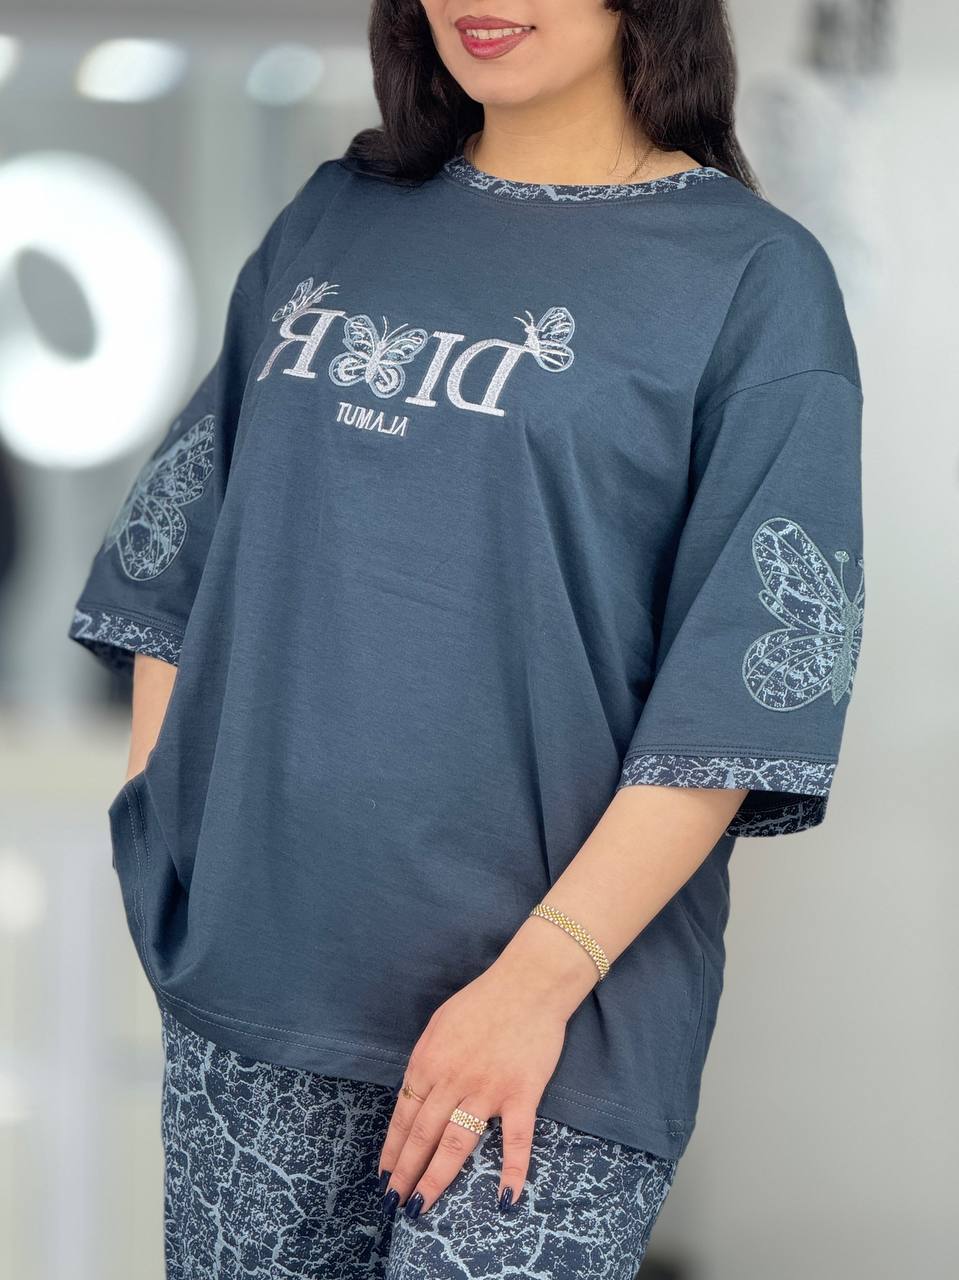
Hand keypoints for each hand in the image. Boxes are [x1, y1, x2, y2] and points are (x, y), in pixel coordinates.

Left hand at [377, 918, 597, 1218]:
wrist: (529, 983)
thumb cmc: (483, 1000)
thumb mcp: (440, 1024)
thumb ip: (427, 1060)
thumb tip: (415, 1094)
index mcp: (429, 1061)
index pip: (404, 1115)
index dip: (392, 1149)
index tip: (383, 1175)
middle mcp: (452, 1080)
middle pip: (423, 1135)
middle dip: (404, 1173)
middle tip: (393, 1204)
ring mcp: (487, 1090)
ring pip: (455, 1143)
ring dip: (435, 1178)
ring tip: (420, 1208)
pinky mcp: (520, 1094)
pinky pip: (516, 1140)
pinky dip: (513, 1171)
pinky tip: (507, 1200)